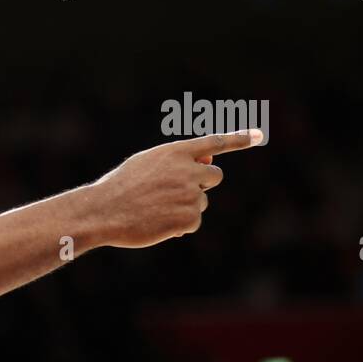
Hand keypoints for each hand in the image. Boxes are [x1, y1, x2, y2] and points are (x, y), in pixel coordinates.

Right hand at [88, 129, 260, 248]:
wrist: (103, 212)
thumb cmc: (120, 188)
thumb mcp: (145, 164)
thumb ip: (176, 161)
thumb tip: (209, 162)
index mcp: (175, 152)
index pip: (215, 142)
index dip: (239, 139)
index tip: (259, 136)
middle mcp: (187, 170)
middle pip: (214, 176)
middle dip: (201, 185)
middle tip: (174, 193)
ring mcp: (190, 193)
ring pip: (201, 202)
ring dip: (184, 207)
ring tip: (154, 210)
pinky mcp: (190, 217)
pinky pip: (194, 222)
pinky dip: (179, 226)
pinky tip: (158, 223)